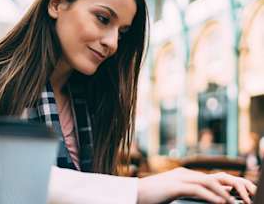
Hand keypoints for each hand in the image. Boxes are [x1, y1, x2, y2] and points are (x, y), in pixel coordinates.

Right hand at [137, 167, 255, 203]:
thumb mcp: (170, 192)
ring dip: (224, 193)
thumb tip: (196, 196)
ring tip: (234, 203)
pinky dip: (211, 196)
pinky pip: (198, 190)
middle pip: (213, 178)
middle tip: (241, 197)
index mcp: (183, 174)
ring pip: (208, 182)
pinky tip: (220, 203)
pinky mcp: (175, 186)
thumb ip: (183, 191)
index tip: (236, 196)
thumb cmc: (151, 195)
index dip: (224, 186)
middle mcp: (184, 174)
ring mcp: (179, 178)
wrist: (134, 193)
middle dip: (229, 187)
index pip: (209, 178)